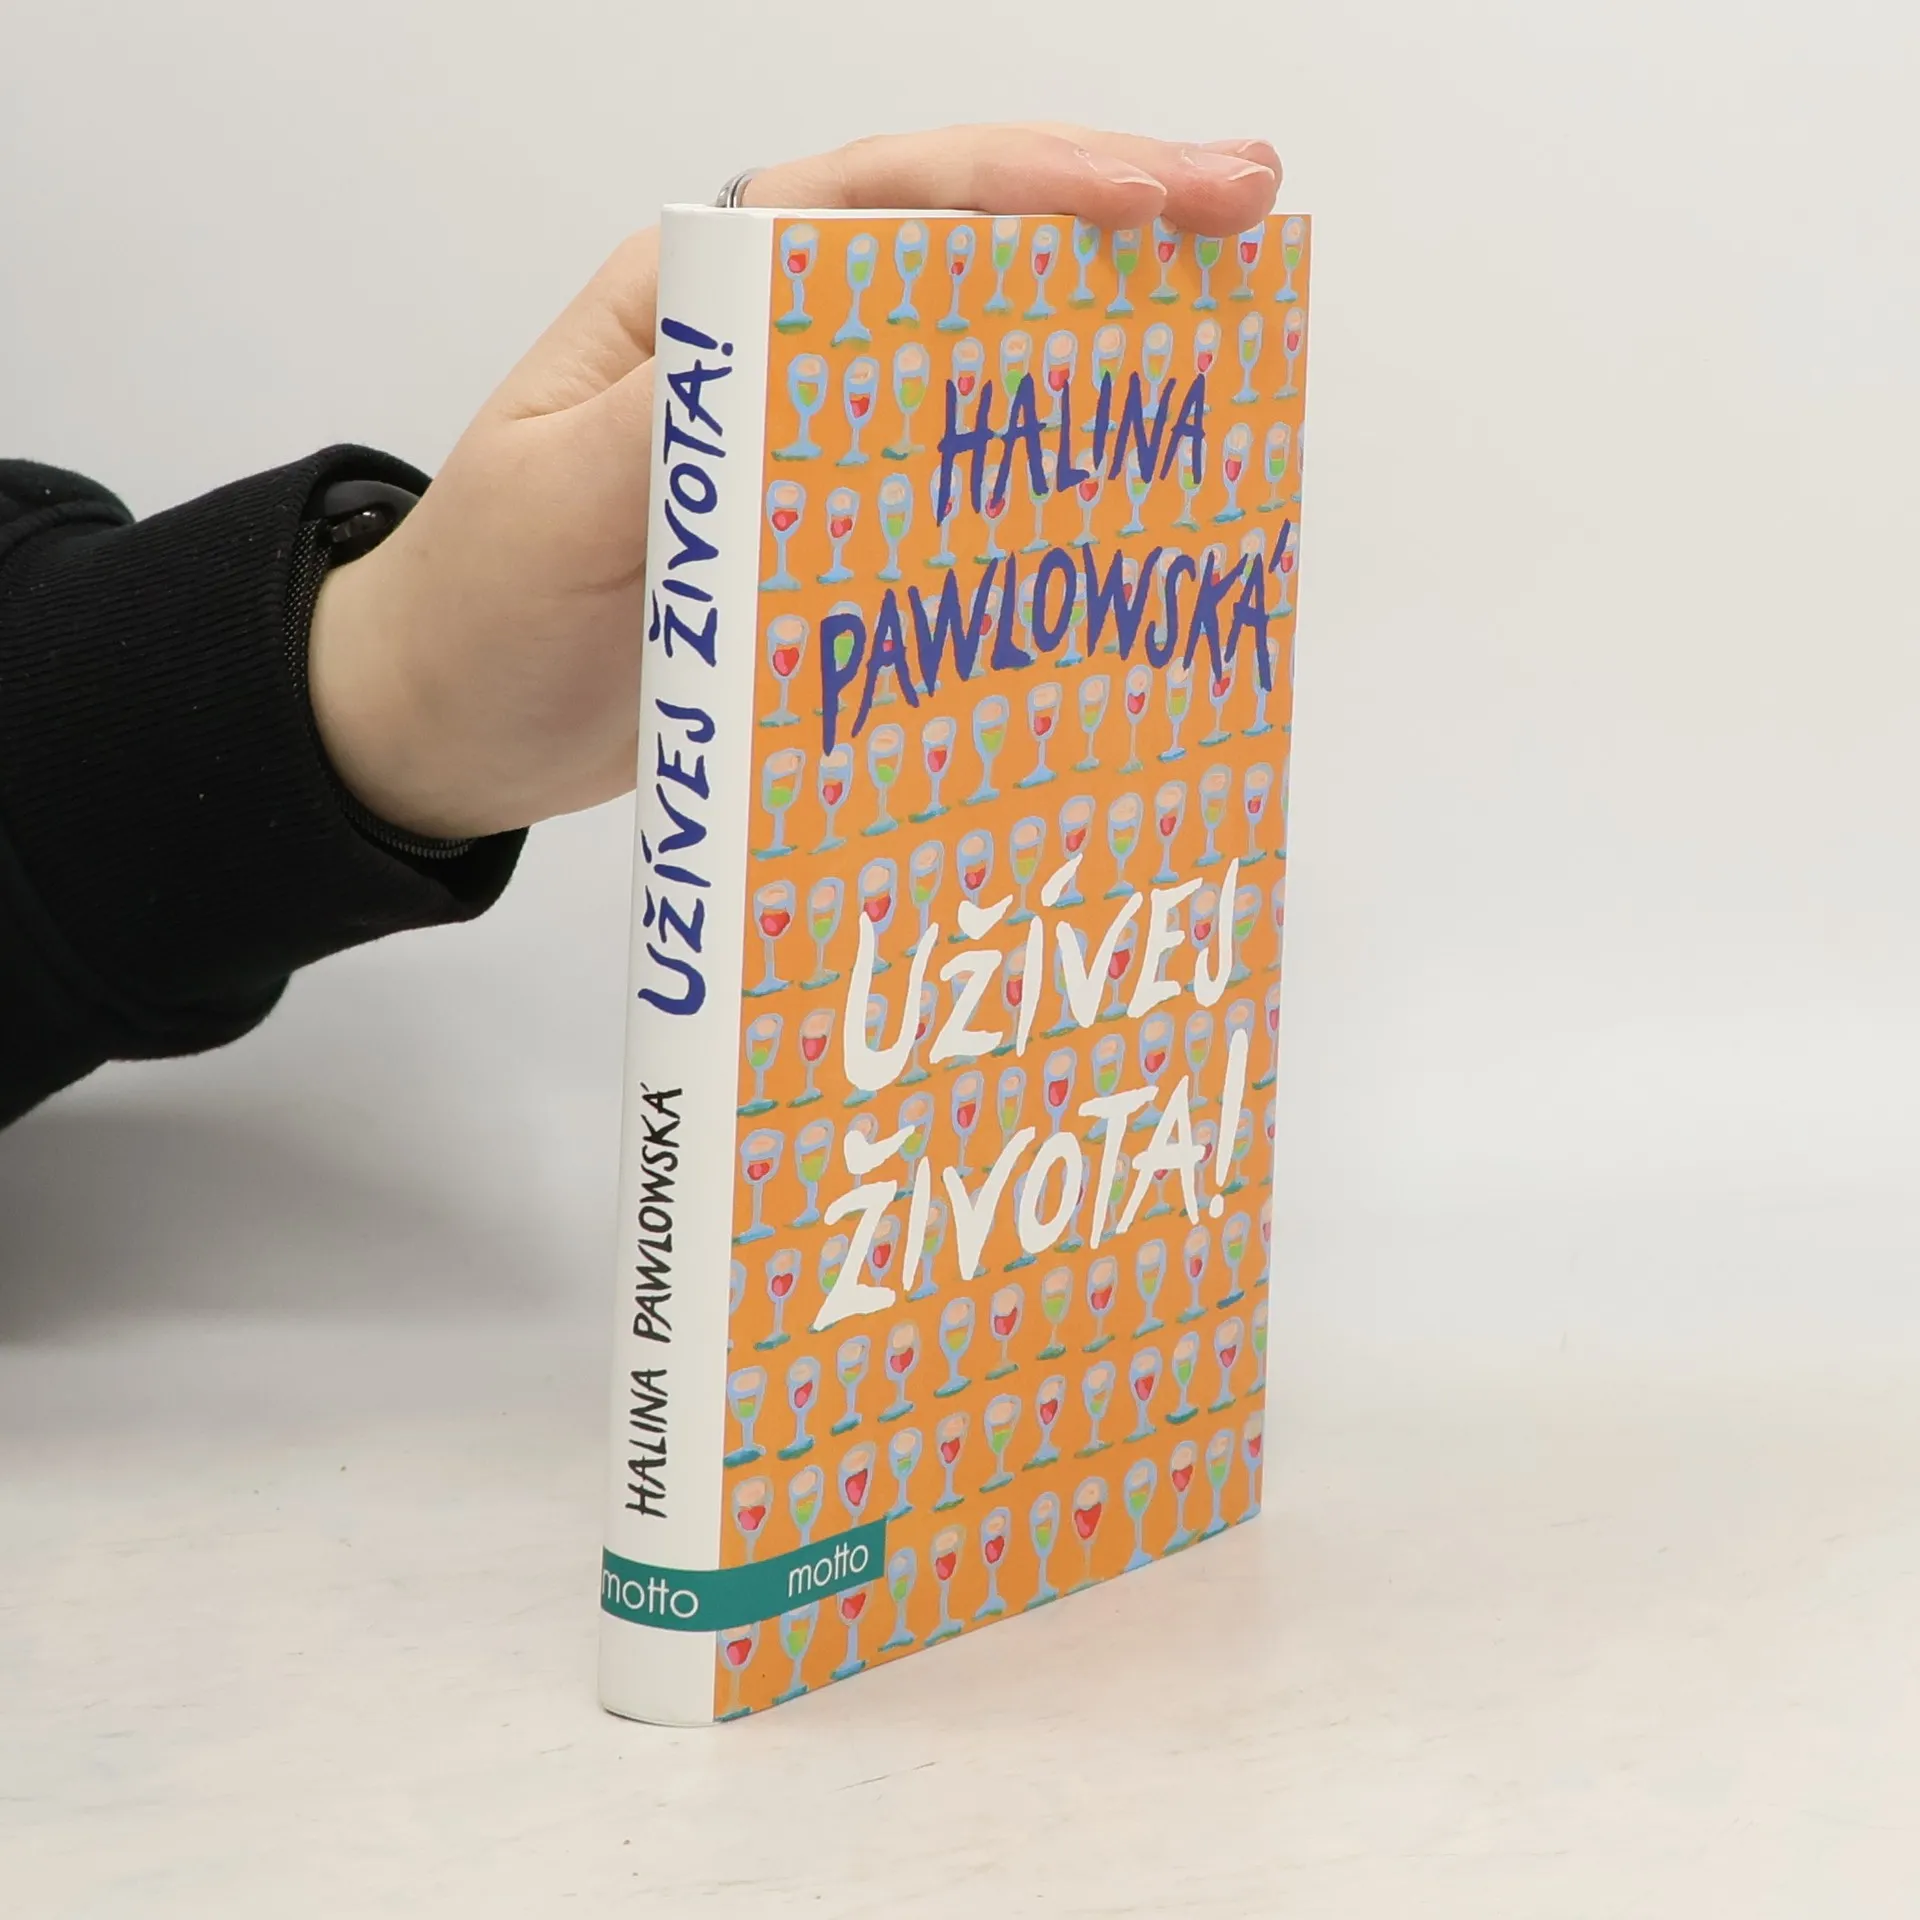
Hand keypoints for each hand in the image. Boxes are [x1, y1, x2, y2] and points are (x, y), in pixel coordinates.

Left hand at [307, 125, 1281, 839]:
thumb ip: (676, 429)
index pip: (881, 201)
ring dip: (1102, 344)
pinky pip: (964, 490)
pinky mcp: (841, 542)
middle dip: (1109, 223)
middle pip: (963, 255)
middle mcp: (778, 356)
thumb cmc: (482, 602)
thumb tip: (806, 361)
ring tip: (1230, 335)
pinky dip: (1049, 479)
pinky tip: (1131, 490)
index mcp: (705, 303)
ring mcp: (819, 449)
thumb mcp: (555, 506)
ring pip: (982, 364)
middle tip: (1249, 217)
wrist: (452, 723)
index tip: (1157, 195)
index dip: (1026, 185)